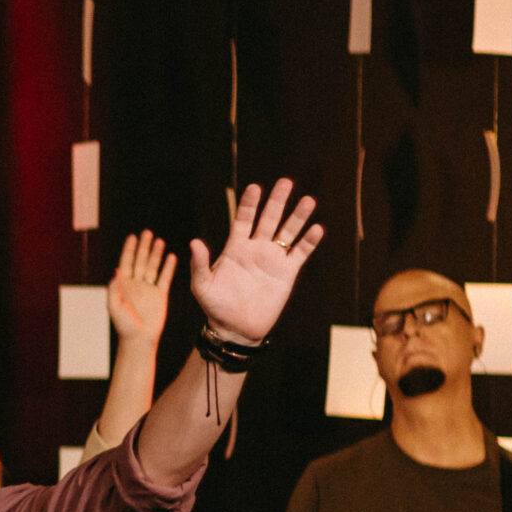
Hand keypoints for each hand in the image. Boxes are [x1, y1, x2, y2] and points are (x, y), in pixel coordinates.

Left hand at [106, 231, 174, 342]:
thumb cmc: (123, 325)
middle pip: (140, 261)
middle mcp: (136, 284)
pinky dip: (168, 268)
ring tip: (159, 240)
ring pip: (153, 267)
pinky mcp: (160, 295)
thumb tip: (117, 270)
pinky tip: (172, 256)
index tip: (132, 237)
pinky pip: (165, 278)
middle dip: (143, 247)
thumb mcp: (114, 306)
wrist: (139, 339)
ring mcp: (148, 289)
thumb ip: (114, 288)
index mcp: (123, 285)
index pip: (126, 263)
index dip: (128, 250)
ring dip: (156, 254)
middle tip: (147, 232)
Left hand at [191, 179, 324, 344]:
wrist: (236, 329)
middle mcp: (255, 249)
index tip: (255, 187)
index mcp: (235, 248)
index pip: (244, 220)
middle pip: (268, 219)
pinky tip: (317, 228)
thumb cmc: (215, 307)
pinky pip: (300, 253)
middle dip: (277, 201)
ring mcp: (272, 260)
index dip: (250, 204)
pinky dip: (308, 242)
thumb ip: (200, 264)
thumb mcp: (202, 286)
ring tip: (308, 200)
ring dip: (298, 217)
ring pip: (287, 232)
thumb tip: (194, 242)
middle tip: (285, 182)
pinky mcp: (287, 273)